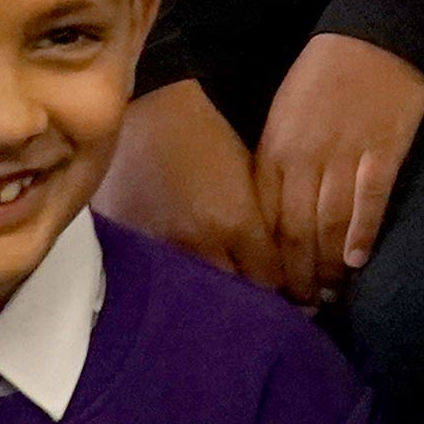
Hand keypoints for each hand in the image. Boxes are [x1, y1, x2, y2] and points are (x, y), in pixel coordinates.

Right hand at [100, 80, 277, 292]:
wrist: (143, 111)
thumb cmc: (205, 137)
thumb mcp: (246, 178)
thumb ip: (261, 224)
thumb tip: (279, 265)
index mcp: (234, 223)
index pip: (268, 282)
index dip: (286, 295)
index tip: (297, 302)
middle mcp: (198, 244)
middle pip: (232, 296)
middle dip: (253, 305)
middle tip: (268, 312)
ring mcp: (158, 251)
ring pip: (193, 296)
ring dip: (212, 303)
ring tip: (227, 309)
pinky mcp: (125, 249)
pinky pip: (156, 283)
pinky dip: (173, 288)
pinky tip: (183, 292)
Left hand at [251, 32, 423, 307]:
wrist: (373, 36)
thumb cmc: (322, 77)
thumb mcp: (281, 118)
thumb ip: (275, 165)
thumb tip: (270, 215)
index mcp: (276, 151)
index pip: (265, 220)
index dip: (268, 260)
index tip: (273, 288)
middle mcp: (306, 159)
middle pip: (295, 231)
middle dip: (298, 273)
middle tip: (305, 303)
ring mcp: (345, 155)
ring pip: (330, 223)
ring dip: (329, 264)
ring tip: (332, 291)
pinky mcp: (383, 150)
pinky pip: (370, 200)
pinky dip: (363, 233)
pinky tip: (359, 260)